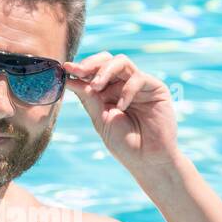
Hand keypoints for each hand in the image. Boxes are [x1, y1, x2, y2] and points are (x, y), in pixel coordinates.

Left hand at [63, 52, 178, 174]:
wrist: (148, 161)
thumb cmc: (124, 144)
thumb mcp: (101, 119)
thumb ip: (88, 98)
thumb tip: (69, 79)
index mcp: (108, 93)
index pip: (94, 72)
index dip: (80, 69)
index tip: (66, 69)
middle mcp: (123, 85)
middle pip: (107, 60)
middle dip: (91, 64)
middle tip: (79, 71)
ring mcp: (139, 86)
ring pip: (121, 62)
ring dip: (105, 71)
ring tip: (96, 86)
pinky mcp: (156, 88)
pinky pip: (138, 78)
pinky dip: (126, 90)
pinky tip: (121, 107)